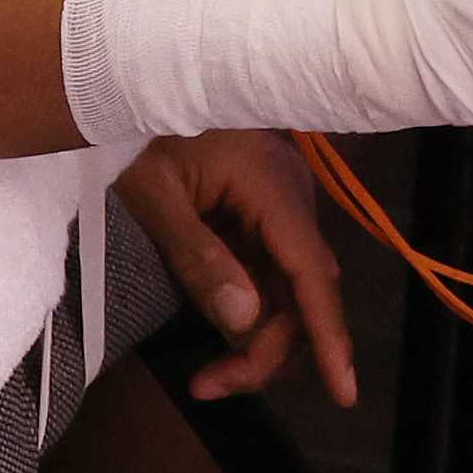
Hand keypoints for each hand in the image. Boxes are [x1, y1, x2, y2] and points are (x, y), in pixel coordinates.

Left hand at [114, 130, 355, 405]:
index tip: (344, 392)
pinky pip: (266, 273)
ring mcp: (276, 207)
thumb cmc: (135, 131)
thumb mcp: (152, 194)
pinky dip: (247, 312)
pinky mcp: (258, 214)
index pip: (309, 272)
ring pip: (285, 290)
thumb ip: (198, 258)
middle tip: (208, 386)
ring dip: (255, 339)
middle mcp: (288, 198)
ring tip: (206, 378)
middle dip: (265, 350)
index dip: (327, 334)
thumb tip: (245, 322)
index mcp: (270, 186)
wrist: (128, 81)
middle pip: (299, 292)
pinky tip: (219, 335)